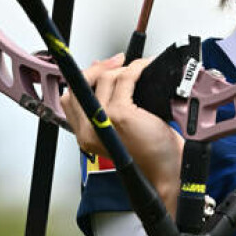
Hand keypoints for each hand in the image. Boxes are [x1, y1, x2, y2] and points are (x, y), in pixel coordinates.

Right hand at [60, 53, 183, 210]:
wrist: (164, 173)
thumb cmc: (149, 155)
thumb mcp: (121, 132)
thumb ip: (109, 110)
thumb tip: (108, 79)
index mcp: (86, 134)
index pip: (70, 98)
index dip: (83, 78)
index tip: (98, 67)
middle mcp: (89, 129)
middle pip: (80, 85)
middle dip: (99, 68)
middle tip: (118, 62)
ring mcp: (102, 120)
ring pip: (105, 79)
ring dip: (123, 69)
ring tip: (137, 70)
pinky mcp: (120, 114)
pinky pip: (124, 79)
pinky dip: (136, 69)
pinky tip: (144, 70)